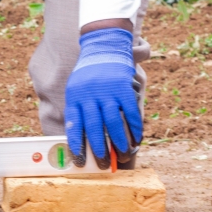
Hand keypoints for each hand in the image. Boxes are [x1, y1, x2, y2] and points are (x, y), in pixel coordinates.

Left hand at [64, 28, 141, 168]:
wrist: (104, 47)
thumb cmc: (88, 74)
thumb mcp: (75, 88)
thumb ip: (77, 109)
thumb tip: (78, 138)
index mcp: (75, 96)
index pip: (74, 124)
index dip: (76, 144)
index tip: (79, 161)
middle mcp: (90, 94)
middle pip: (94, 126)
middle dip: (98, 148)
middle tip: (103, 164)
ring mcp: (108, 91)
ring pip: (113, 122)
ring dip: (119, 142)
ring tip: (122, 155)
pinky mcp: (124, 88)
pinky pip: (130, 113)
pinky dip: (135, 128)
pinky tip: (137, 140)